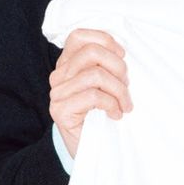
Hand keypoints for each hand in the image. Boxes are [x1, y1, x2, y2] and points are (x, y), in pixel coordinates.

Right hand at [49, 29, 131, 157]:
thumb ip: (107, 65)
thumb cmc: (102, 112)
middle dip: (117, 66)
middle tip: (126, 85)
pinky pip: (93, 96)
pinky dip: (111, 104)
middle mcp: (59, 75)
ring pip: (95, 75)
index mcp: (69, 63)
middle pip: (91, 52)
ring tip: (124, 104)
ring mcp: (57, 93)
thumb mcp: (107, 83)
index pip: (80, 36)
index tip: (121, 56)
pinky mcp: (60, 110)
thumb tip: (122, 52)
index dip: (105, 41)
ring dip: (118, 90)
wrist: (89, 149)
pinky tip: (116, 114)